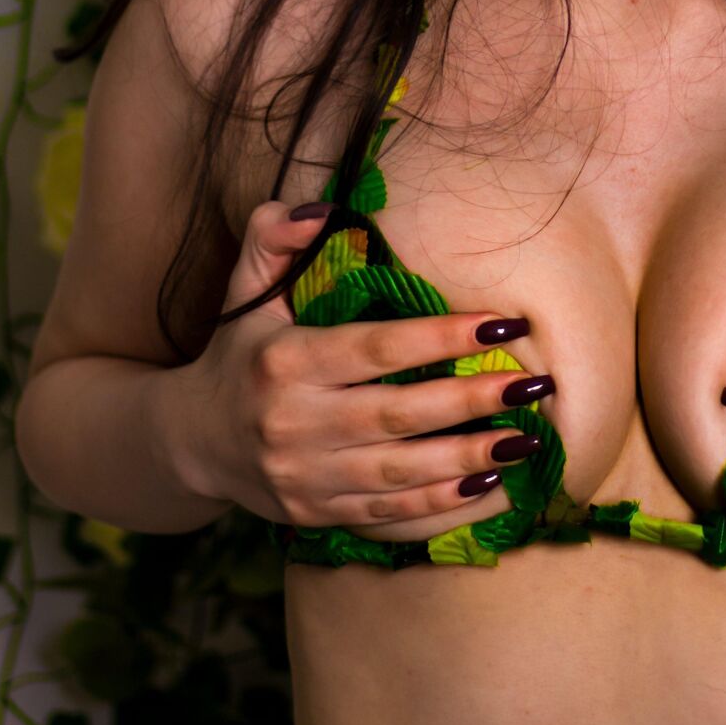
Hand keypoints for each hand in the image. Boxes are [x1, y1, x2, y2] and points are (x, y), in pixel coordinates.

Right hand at [165, 201, 555, 539]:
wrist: (192, 442)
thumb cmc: (239, 352)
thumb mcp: (246, 289)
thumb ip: (275, 237)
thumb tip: (320, 209)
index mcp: (284, 362)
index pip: (376, 348)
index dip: (442, 338)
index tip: (502, 325)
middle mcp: (293, 423)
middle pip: (397, 414)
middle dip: (472, 401)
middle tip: (534, 384)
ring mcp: (304, 476)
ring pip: (398, 472)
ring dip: (468, 459)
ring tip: (526, 440)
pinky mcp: (316, 514)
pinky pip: (387, 512)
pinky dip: (440, 504)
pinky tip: (489, 486)